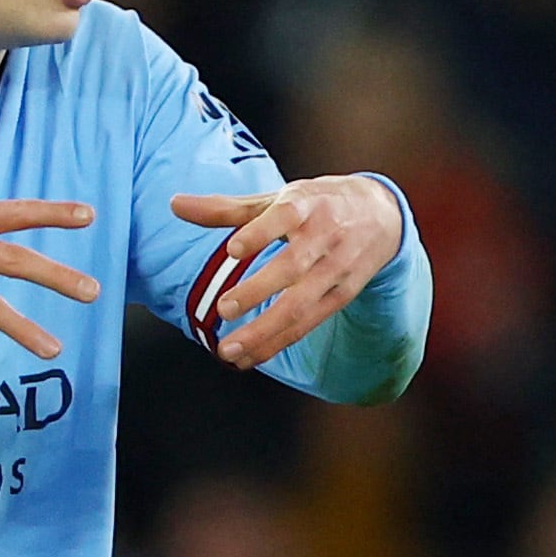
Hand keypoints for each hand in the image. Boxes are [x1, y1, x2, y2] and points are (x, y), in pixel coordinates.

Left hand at [171, 175, 402, 367]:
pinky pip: (307, 324)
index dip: (260, 233)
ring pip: (301, 304)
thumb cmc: (317, 204)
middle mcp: (324, 237)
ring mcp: (335, 269)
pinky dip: (277, 342)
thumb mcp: (277, 198)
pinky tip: (249, 357)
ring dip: (266, 330)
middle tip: (224, 309)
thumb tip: (173, 204)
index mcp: (305, 205)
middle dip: (259, 290)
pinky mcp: (341, 296)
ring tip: (229, 350)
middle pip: (293, 266)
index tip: (233, 250)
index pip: (284, 217)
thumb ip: (225, 208)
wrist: (381, 215)